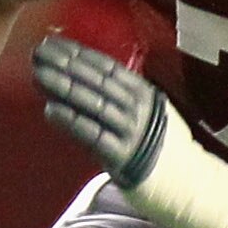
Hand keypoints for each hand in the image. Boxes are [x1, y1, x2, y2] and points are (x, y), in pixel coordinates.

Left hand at [33, 35, 172, 186]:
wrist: (189, 184)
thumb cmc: (160, 148)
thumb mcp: (146, 114)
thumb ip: (120, 98)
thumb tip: (82, 81)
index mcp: (144, 94)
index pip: (107, 67)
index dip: (79, 53)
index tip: (53, 42)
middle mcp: (139, 108)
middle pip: (98, 81)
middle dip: (66, 64)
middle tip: (39, 52)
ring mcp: (132, 132)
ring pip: (94, 104)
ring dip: (64, 88)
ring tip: (39, 75)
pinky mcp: (124, 157)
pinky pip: (94, 136)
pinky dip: (72, 121)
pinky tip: (51, 111)